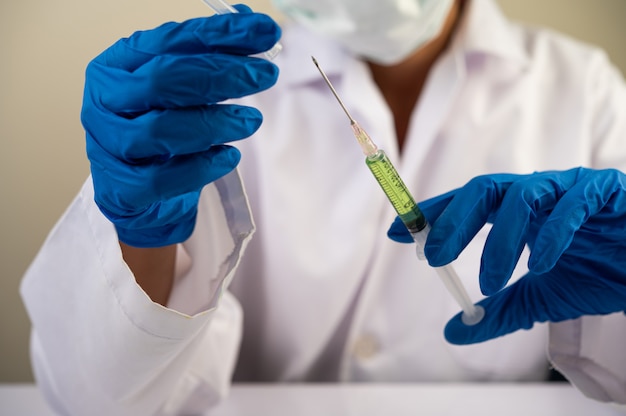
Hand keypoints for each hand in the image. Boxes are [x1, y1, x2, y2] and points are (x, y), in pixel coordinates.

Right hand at [81, 6, 280, 246]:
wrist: (137, 191)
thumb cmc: (161, 132)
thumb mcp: (182, 91)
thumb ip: (211, 58)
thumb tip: (254, 26)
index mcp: (120, 64)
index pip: (171, 40)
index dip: (220, 35)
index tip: (264, 31)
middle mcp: (107, 100)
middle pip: (164, 80)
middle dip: (222, 75)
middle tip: (265, 75)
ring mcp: (108, 145)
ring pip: (160, 129)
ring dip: (215, 123)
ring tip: (251, 121)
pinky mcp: (120, 188)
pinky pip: (160, 179)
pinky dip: (201, 167)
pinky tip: (229, 156)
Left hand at [388, 168, 625, 343]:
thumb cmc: (598, 273)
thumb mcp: (539, 299)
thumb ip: (499, 312)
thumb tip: (453, 331)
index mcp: (518, 211)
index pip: (466, 205)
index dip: (431, 215)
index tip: (397, 231)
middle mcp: (538, 192)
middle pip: (484, 191)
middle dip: (453, 221)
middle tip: (432, 256)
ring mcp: (570, 188)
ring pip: (521, 196)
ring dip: (498, 240)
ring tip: (488, 280)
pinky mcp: (604, 191)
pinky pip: (572, 206)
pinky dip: (550, 236)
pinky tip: (538, 265)